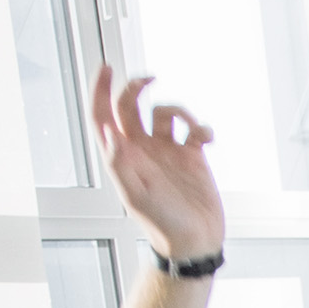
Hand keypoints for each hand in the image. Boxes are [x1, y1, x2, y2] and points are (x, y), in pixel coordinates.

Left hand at [91, 69, 226, 264]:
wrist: (195, 240)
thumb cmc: (162, 222)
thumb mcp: (135, 194)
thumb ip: (118, 162)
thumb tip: (107, 130)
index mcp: (123, 155)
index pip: (103, 115)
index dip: (100, 90)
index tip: (107, 67)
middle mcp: (142, 148)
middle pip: (131, 105)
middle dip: (137, 88)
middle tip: (149, 79)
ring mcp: (167, 151)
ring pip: (165, 113)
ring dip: (178, 110)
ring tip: (191, 127)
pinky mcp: (192, 157)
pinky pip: (194, 130)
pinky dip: (202, 127)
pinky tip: (207, 138)